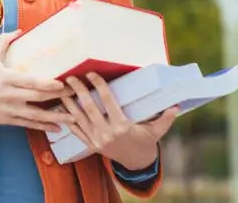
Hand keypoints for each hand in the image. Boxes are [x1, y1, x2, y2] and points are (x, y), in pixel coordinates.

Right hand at [0, 31, 75, 131]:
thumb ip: (4, 42)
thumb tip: (20, 30)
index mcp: (7, 78)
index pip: (31, 82)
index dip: (48, 84)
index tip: (63, 83)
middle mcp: (10, 95)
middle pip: (37, 97)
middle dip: (58, 96)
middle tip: (75, 93)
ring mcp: (10, 109)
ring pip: (36, 115)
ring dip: (55, 116)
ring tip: (73, 117)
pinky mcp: (9, 120)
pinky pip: (29, 124)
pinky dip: (44, 127)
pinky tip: (58, 128)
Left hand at [61, 73, 176, 170]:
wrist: (136, 163)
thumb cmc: (145, 142)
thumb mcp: (156, 132)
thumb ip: (165, 119)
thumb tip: (176, 107)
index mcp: (123, 126)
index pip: (108, 101)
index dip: (99, 86)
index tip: (92, 73)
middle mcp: (108, 133)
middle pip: (90, 108)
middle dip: (79, 91)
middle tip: (70, 77)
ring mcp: (97, 140)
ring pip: (79, 119)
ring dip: (69, 104)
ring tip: (61, 90)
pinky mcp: (91, 146)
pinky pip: (77, 132)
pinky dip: (69, 120)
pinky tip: (62, 108)